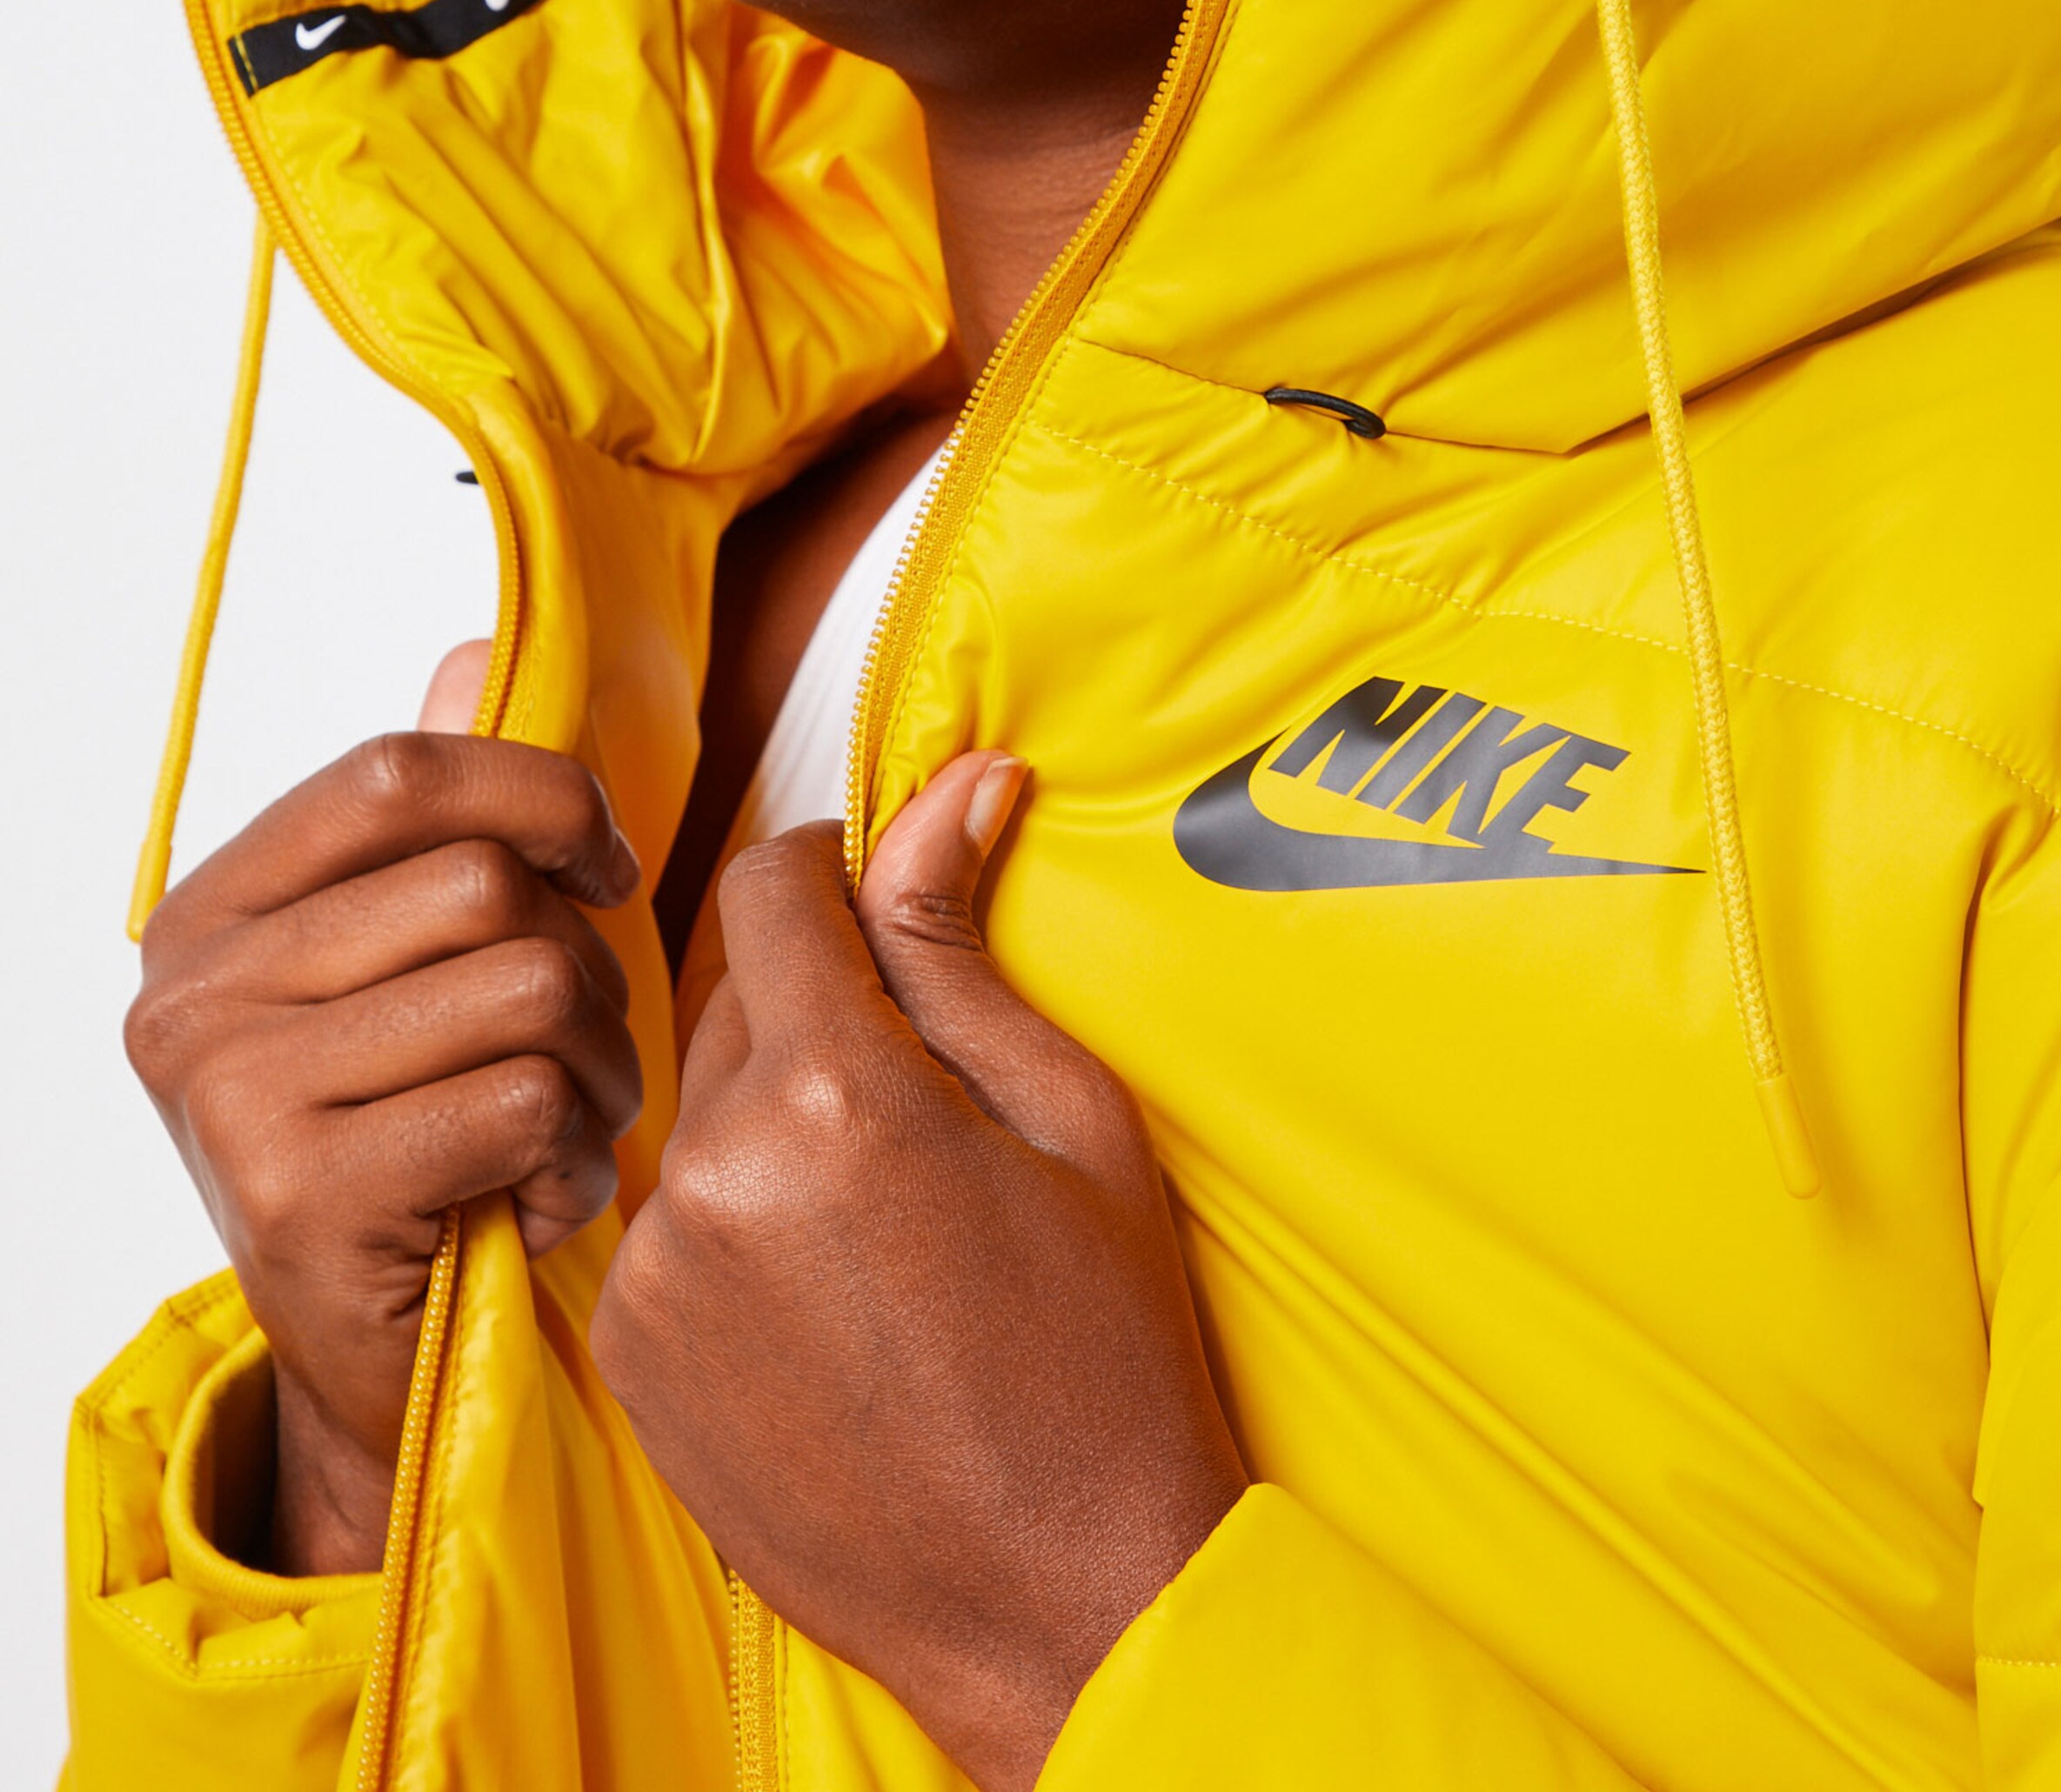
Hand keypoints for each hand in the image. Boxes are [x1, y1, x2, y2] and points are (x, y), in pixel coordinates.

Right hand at [125, 654, 641, 1575]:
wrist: (385, 1366)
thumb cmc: (422, 1136)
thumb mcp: (419, 969)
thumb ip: (439, 820)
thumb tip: (477, 651)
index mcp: (213, 911)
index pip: (397, 771)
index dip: (540, 794)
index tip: (607, 866)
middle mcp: (192, 994)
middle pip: (480, 883)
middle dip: (588, 967)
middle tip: (586, 1050)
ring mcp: (229, 1096)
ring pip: (521, 987)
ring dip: (597, 1066)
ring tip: (568, 1126)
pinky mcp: (298, 1197)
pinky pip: (520, 1102)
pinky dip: (572, 1155)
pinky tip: (539, 1197)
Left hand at [589, 753, 1245, 1791]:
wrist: (1061, 1602)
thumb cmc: (1101, 1362)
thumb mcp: (1071, 1119)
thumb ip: (965, 948)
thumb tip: (954, 787)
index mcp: (837, 1091)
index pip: (773, 884)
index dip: (833, 872)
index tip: (878, 909)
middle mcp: (715, 1169)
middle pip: (730, 995)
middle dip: (815, 1007)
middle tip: (917, 1097)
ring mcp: (656, 1272)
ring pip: (698, 1109)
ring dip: (771, 1116)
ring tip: (879, 1215)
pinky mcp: (629, 1352)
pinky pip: (666, 1219)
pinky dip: (731, 1220)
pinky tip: (828, 1291)